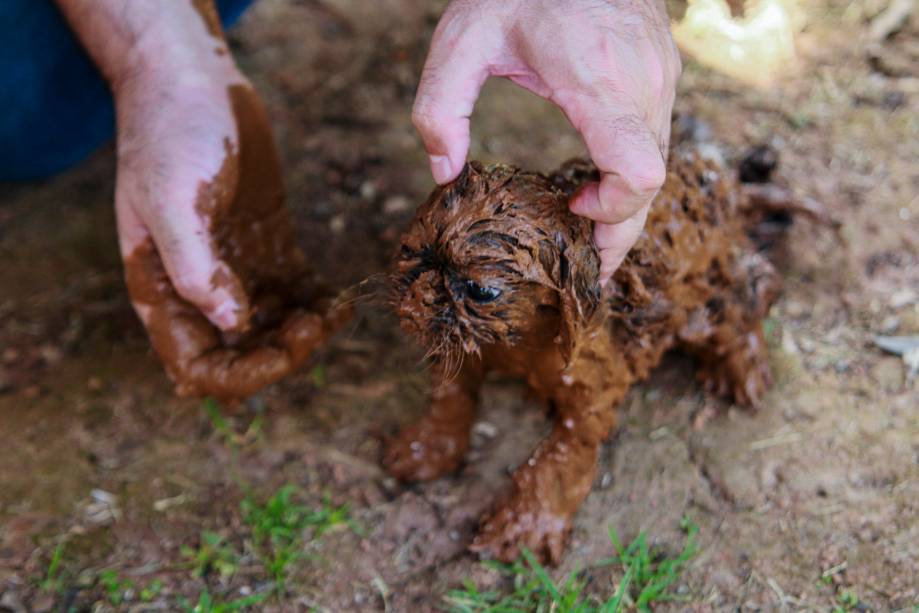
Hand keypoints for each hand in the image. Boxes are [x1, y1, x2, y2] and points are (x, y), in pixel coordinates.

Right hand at [76, 4, 350, 399]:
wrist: (189, 80)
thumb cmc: (168, 136)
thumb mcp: (172, 202)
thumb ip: (194, 269)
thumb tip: (231, 326)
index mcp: (162, 288)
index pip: (198, 364)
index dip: (241, 373)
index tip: (283, 350)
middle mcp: (199, 287)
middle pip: (243, 352)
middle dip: (282, 352)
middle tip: (315, 324)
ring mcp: (236, 267)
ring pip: (274, 328)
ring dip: (306, 332)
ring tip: (333, 311)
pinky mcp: (267, 244)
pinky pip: (296, 293)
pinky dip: (319, 304)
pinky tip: (341, 299)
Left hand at [413, 0, 680, 282]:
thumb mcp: (461, 38)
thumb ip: (440, 107)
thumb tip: (444, 173)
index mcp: (597, 81)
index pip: (637, 173)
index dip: (614, 215)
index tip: (573, 213)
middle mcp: (643, 82)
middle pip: (653, 183)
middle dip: (622, 230)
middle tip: (589, 266)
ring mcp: (661, 74)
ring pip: (659, 161)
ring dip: (628, 199)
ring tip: (586, 218)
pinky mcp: (663, 67)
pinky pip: (658, 135)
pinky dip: (634, 167)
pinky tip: (599, 173)